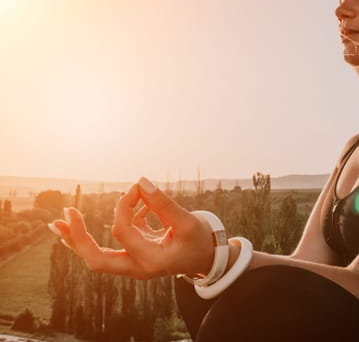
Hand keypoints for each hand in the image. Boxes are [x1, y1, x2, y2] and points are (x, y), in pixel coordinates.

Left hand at [49, 177, 214, 279]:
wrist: (209, 257)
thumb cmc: (201, 241)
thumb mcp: (186, 221)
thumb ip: (164, 203)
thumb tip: (140, 181)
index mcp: (151, 262)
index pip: (123, 231)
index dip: (124, 205)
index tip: (137, 187)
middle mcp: (138, 267)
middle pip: (96, 260)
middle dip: (77, 239)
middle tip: (60, 219)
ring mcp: (135, 264)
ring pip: (98, 257)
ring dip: (79, 239)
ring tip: (60, 221)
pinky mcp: (137, 254)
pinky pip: (114, 245)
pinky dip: (112, 226)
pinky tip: (126, 205)